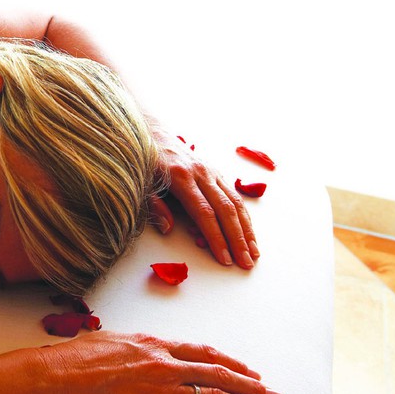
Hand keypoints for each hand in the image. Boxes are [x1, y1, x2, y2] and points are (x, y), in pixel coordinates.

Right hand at [38, 331, 279, 393]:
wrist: (58, 382)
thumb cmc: (74, 362)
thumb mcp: (110, 341)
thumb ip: (136, 348)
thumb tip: (146, 351)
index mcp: (154, 346)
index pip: (203, 353)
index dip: (230, 363)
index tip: (247, 370)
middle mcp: (165, 366)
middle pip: (219, 375)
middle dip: (250, 385)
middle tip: (272, 393)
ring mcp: (164, 393)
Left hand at [149, 138, 258, 267]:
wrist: (151, 130)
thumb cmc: (143, 160)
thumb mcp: (140, 182)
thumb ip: (154, 205)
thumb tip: (168, 229)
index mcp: (181, 177)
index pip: (204, 213)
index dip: (216, 237)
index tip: (224, 258)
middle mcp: (200, 173)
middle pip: (225, 210)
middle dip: (237, 239)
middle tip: (245, 263)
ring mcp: (210, 171)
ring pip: (235, 202)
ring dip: (246, 230)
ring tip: (254, 253)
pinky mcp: (215, 171)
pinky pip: (233, 196)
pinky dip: (243, 217)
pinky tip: (249, 233)